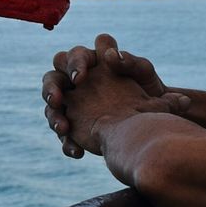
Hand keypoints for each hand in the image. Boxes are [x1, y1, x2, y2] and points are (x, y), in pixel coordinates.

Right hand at [42, 33, 186, 157]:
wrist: (153, 122)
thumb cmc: (150, 91)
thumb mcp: (145, 74)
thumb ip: (130, 61)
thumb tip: (110, 54)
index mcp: (93, 62)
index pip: (76, 55)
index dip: (74, 63)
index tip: (81, 78)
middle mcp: (77, 81)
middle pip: (53, 77)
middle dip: (51, 87)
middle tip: (58, 99)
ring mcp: (73, 104)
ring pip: (52, 106)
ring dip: (53, 116)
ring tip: (63, 128)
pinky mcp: (75, 126)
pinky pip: (63, 133)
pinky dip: (67, 143)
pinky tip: (77, 152)